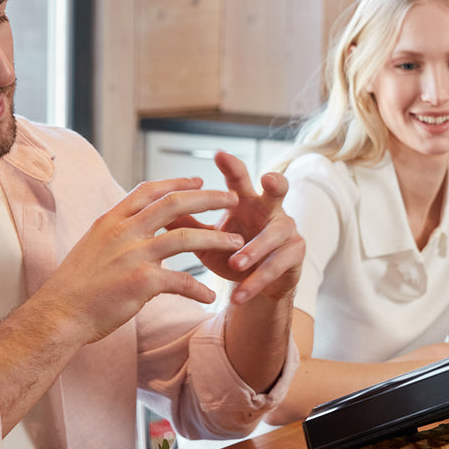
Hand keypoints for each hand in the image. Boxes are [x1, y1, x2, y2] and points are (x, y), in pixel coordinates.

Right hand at [35, 177, 247, 343]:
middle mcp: (124, 232)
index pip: (149, 191)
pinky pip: (182, 282)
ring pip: (186, 238)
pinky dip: (199, 289)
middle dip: (208, 199)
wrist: (59, 313)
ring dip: (216, 239)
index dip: (177, 183)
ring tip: (236, 242)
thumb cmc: (76, 284)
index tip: (198, 179)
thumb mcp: (93, 245)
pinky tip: (210, 296)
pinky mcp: (142, 282)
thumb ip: (117, 232)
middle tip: (233, 199)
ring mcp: (134, 256)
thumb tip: (135, 223)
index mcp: (112, 220)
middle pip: (175, 204)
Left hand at [175, 151, 304, 304]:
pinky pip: (276, 266)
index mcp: (247, 202)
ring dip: (254, 249)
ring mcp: (287, 231)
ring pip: (274, 235)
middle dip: (275, 182)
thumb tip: (153, 208)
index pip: (239, 179)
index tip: (219, 154)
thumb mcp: (207, 239)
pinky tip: (239, 294)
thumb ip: (186, 224)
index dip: (231, 166)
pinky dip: (255, 281)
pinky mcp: (295, 255)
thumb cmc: (233, 254)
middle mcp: (271, 210)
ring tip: (236, 262)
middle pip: (278, 190)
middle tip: (267, 179)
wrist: (256, 285)